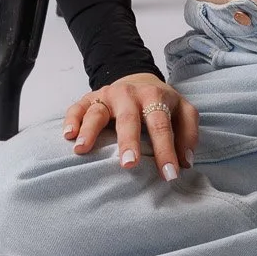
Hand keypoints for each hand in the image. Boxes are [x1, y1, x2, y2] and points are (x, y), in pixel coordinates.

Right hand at [63, 74, 198, 179]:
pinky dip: (71, 120)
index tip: (170, 175)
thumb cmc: (161, 104)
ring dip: (89, 130)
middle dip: (128, 141)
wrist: (138, 80)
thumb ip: (188, 134)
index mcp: (155, 97)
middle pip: (129, 119)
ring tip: (82, 149)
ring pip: (97, 112)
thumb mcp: (183, 112)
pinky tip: (68, 135)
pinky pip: (77, 108)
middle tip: (128, 165)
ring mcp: (107, 96)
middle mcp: (130, 95)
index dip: (166, 150)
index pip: (161, 125)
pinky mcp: (90, 98)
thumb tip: (186, 162)